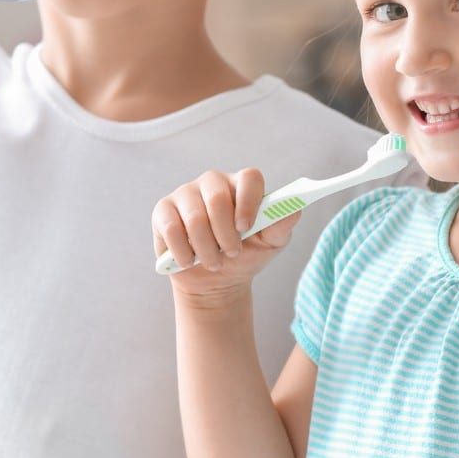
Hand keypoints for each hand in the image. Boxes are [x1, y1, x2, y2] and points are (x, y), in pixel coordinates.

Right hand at [151, 168, 298, 303]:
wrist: (215, 280)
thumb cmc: (246, 255)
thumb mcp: (270, 244)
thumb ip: (281, 224)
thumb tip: (295, 208)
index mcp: (241, 185)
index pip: (249, 178)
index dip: (249, 201)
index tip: (247, 228)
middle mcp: (212, 183)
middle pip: (217, 196)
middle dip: (225, 233)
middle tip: (232, 253)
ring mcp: (185, 194)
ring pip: (194, 216)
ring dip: (206, 248)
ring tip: (213, 263)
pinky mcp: (163, 211)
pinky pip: (171, 227)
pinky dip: (183, 251)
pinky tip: (189, 261)